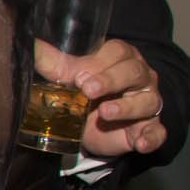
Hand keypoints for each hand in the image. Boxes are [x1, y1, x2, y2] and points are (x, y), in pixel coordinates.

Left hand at [38, 37, 166, 156]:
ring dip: (127, 107)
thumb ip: (55, 64)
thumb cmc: (88, 92)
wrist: (95, 126)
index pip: (117, 52)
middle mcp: (139, 77)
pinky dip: (151, 137)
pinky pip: (157, 132)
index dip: (100, 63)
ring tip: (106, 113)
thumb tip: (32, 47)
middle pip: (134, 72)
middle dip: (111, 80)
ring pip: (147, 101)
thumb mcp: (71, 77)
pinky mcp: (150, 127)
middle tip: (89, 90)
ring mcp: (148, 101)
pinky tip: (140, 142)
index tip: (79, 77)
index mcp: (120, 58)